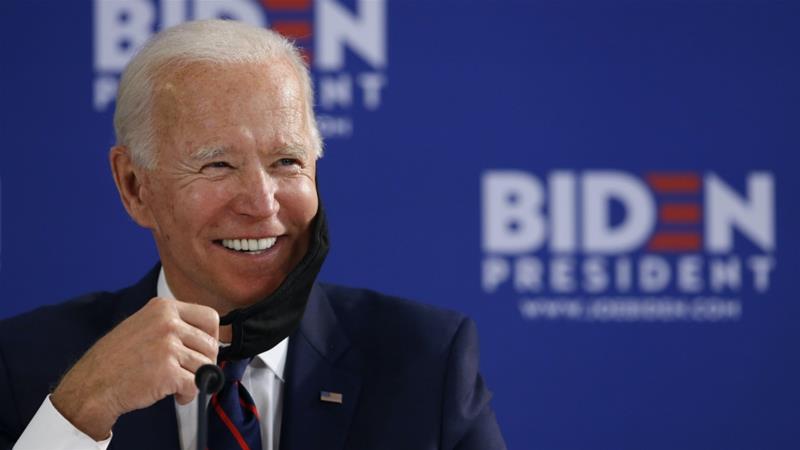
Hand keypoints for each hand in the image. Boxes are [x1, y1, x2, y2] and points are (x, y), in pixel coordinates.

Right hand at [50, 297, 218, 439]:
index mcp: (164, 308)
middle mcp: (168, 323)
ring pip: (206, 365)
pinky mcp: (168, 371)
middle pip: (211, 344)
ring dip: (196, 380)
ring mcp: (168, 346)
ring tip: (178, 386)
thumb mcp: (144, 325)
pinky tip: (176, 396)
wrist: (92, 385)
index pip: (210, 317)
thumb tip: (208, 338)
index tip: (204, 350)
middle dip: (205, 362)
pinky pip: (197, 384)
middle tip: (190, 373)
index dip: (212, 337)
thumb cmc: (117, 359)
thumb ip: (174, 325)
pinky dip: (189, 394)